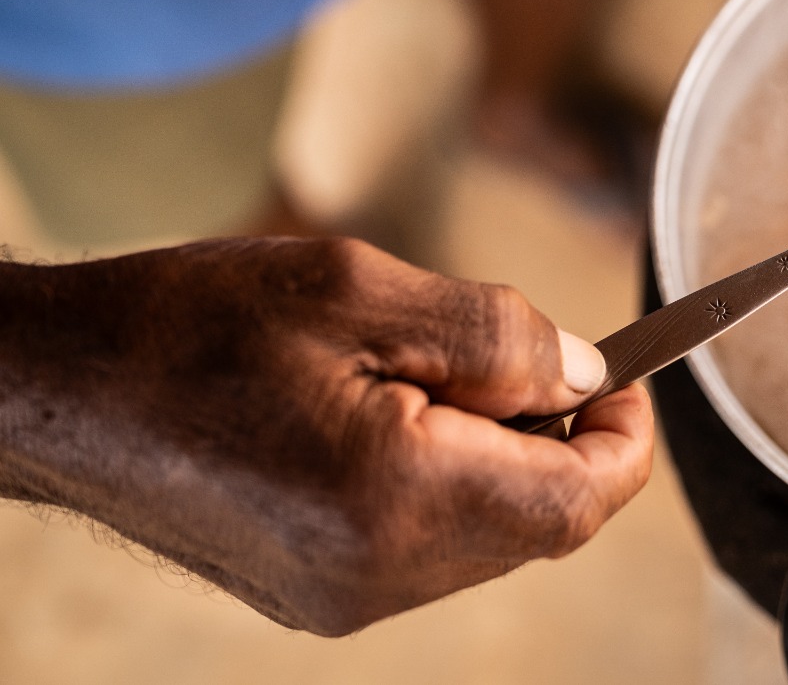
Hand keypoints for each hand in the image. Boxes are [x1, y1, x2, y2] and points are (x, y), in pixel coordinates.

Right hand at [0, 237, 652, 634]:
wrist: (56, 391)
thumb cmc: (191, 324)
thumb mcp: (360, 288)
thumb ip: (496, 336)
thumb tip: (586, 372)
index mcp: (398, 498)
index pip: (579, 502)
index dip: (626, 438)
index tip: (630, 376)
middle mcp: (378, 574)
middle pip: (541, 524)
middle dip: (562, 438)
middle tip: (522, 354)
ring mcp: (341, 598)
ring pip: (489, 537)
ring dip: (503, 458)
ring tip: (433, 373)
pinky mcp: (313, 595)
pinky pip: (430, 546)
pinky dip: (450, 482)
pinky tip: (395, 416)